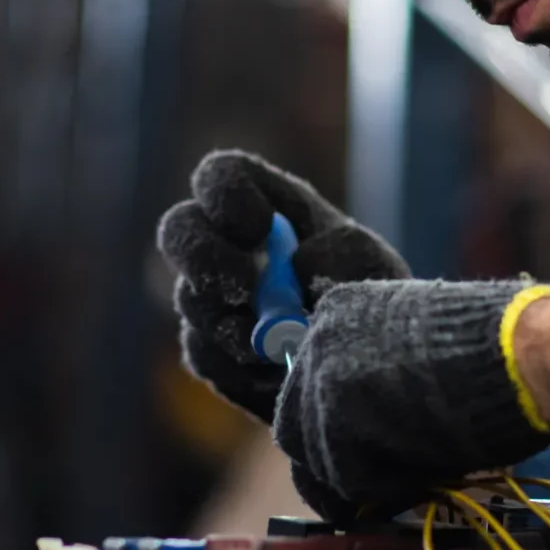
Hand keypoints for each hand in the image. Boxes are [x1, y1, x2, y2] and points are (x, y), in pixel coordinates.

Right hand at [156, 150, 408, 422]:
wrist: (366, 363)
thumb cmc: (368, 293)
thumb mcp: (370, 262)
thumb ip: (340, 252)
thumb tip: (298, 266)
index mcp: (264, 204)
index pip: (220, 177)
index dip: (224, 196)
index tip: (256, 227)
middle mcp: (225, 243)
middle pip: (179, 230)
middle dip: (204, 259)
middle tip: (244, 291)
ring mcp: (209, 296)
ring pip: (192, 300)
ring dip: (236, 325)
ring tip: (289, 346)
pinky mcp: (208, 348)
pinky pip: (204, 354)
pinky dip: (241, 367)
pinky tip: (279, 372)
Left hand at [272, 279, 549, 520]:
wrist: (522, 354)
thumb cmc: (499, 345)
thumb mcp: (427, 344)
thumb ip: (389, 372)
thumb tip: (386, 418)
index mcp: (341, 309)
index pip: (313, 382)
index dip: (340, 421)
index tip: (369, 445)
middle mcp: (318, 340)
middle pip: (298, 423)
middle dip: (333, 458)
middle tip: (374, 483)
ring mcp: (320, 384)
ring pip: (319, 458)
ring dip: (363, 477)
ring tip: (413, 480)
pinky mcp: (333, 429)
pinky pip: (346, 480)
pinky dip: (383, 489)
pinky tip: (423, 477)